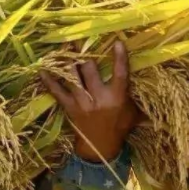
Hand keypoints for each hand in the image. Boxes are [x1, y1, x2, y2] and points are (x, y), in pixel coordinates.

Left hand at [40, 40, 138, 161]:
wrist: (101, 149)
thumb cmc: (119, 128)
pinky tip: (41, 69)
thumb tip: (147, 80)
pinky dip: (49, 81)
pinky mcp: (69, 107)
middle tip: (80, 40)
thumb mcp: (133, 113)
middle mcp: (98, 97)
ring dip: (68, 61)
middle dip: (85, 54)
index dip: (119, 57)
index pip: (120, 73)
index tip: (117, 41)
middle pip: (89, 69)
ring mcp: (82, 102)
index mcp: (117, 97)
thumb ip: (136, 97)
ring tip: (64, 47)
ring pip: (72, 76)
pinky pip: (57, 92)